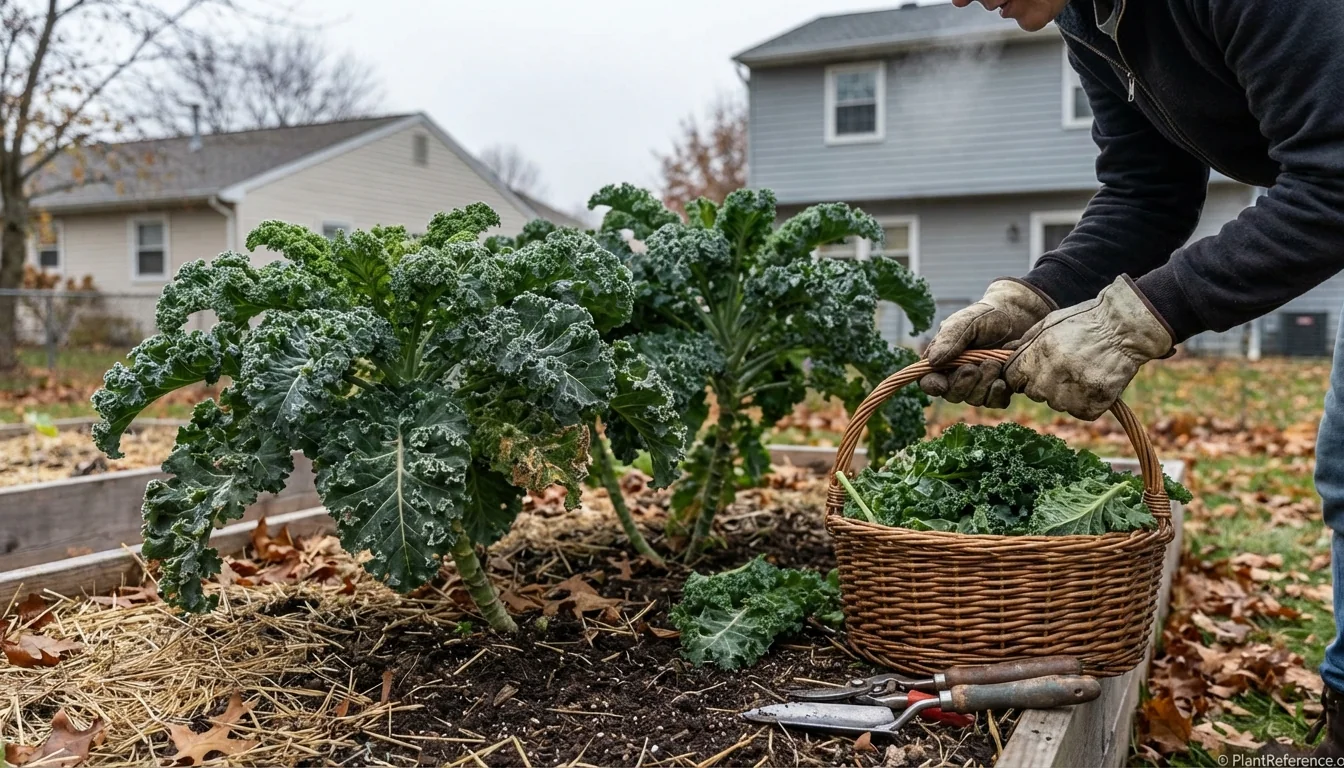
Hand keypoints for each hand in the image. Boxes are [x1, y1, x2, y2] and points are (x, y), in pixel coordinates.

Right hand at [919, 278, 1054, 406]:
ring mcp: (979, 383)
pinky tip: (1002, 381)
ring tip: (994, 364)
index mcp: (943, 359)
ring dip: (982, 385)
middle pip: (951, 394)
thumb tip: (932, 361)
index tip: (942, 384)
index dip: (933, 386)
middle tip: (974, 367)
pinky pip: (994, 402)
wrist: (1021, 316)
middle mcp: (958, 375)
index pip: (929, 380)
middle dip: (963, 383)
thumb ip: (949, 339)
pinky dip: (996, 394)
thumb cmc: (989, 316)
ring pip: (973, 400)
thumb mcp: (967, 321)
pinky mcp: (999, 388)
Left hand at [1004, 275, 1173, 419]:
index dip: (1022, 374)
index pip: (1013, 379)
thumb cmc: (1085, 322)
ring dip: (1066, 393)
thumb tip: (1003, 354)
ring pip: (1057, 403)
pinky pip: (1080, 411)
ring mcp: (1071, 394)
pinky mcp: (1091, 406)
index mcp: (1036, 357)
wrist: (1126, 329)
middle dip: (1044, 383)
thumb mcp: (1049, 323)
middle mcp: (1050, 378)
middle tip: (1066, 366)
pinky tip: (1095, 382)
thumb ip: (1025, 342)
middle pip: (1034, 393)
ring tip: (1083, 371)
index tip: (1035, 369)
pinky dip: (1086, 402)